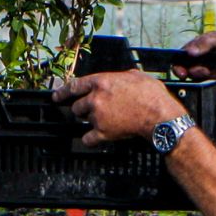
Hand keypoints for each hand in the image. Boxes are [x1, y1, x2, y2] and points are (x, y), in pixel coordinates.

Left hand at [52, 70, 187, 147]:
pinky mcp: (103, 132)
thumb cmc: (152, 95)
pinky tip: (96, 139)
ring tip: (105, 121)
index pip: (74, 86)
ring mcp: (97, 116)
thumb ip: (123, 76)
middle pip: (77, 106)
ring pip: (83, 121)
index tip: (57, 97)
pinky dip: (91, 140)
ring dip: (90, 121)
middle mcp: (95, 98)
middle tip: (95, 111)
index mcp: (101, 81)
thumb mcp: (137, 76)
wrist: (159, 116)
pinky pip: (88, 139)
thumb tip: (122, 77)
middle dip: (83, 109)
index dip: (62, 92)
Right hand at [173, 29, 215, 80]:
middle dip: (194, 71)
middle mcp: (208, 59)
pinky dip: (215, 83)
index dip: (180, 62)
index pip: (186, 55)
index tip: (179, 69)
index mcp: (206, 46)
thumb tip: (189, 52)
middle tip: (201, 70)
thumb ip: (207, 42)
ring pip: (201, 78)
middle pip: (191, 68)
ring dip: (207, 76)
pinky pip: (212, 87)